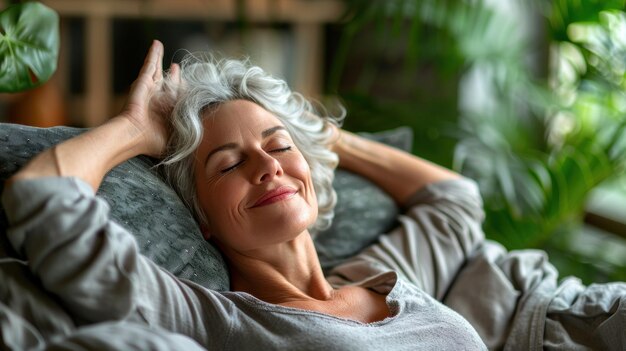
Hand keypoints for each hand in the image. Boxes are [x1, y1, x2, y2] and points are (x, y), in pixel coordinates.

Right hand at [117, 40, 180, 157]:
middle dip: (173, 75)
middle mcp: (158, 99)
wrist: (135, 135)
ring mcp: (151, 89)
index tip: (188, 87)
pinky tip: (157, 44)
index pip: (177, 97)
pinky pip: (150, 64)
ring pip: (158, 70)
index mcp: (166, 111)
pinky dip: (154, 53)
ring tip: (160, 48)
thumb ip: (189, 136)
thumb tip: (204, 141)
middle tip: (177, 67)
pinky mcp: (144, 81)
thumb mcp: (177, 138)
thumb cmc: (154, 141)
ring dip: (160, 59)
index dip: (182, 91)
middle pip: (167, 82)